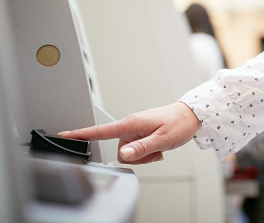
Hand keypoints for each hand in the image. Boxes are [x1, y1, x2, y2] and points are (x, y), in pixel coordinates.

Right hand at [59, 102, 200, 163]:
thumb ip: (142, 148)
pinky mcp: (141, 132)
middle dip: (136, 157)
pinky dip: (147, 152)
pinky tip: (159, 147)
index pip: (101, 130)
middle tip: (155, 150)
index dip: (81, 133)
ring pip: (130, 152)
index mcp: (131, 123)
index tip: (64, 134)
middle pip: (120, 151)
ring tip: (159, 147)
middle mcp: (131, 125)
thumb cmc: (179, 124)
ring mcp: (136, 129)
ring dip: (144, 155)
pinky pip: (137, 149)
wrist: (191, 115)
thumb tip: (123, 154)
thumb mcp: (162, 140)